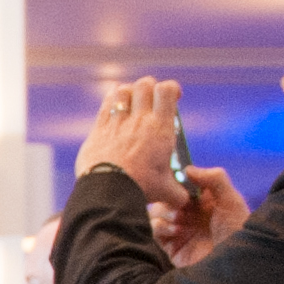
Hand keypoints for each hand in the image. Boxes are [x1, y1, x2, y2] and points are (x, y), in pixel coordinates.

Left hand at [75, 78, 185, 197]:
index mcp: (160, 129)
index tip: (173, 96)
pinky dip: (111, 100)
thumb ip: (178, 191)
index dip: (171, 88)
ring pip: (124, 90)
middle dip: (150, 87)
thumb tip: (185, 199)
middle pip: (145, 84)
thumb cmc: (140, 189)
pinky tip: (114, 106)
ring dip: (130, 92)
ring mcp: (118, 123)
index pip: (167, 90)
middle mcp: (139, 120)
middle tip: (152, 100)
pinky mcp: (99, 129)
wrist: (108, 192)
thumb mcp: (166, 191)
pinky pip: (105, 104)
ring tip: (133, 102)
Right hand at [158, 167, 249, 265]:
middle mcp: (190, 216)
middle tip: (179, 203)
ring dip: (163, 212)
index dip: (177, 182)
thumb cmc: (237, 232)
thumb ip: (214, 179)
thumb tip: (188, 168)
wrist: (233, 266)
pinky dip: (160, 227)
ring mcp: (179, 231)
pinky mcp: (170, 247)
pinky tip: (175, 230)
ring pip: (156, 213)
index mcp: (204, 203)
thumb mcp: (231, 200)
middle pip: (165, 197)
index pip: (182, 186)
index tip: (178, 182)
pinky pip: (154, 231)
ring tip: (178, 219)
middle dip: (168, 197)